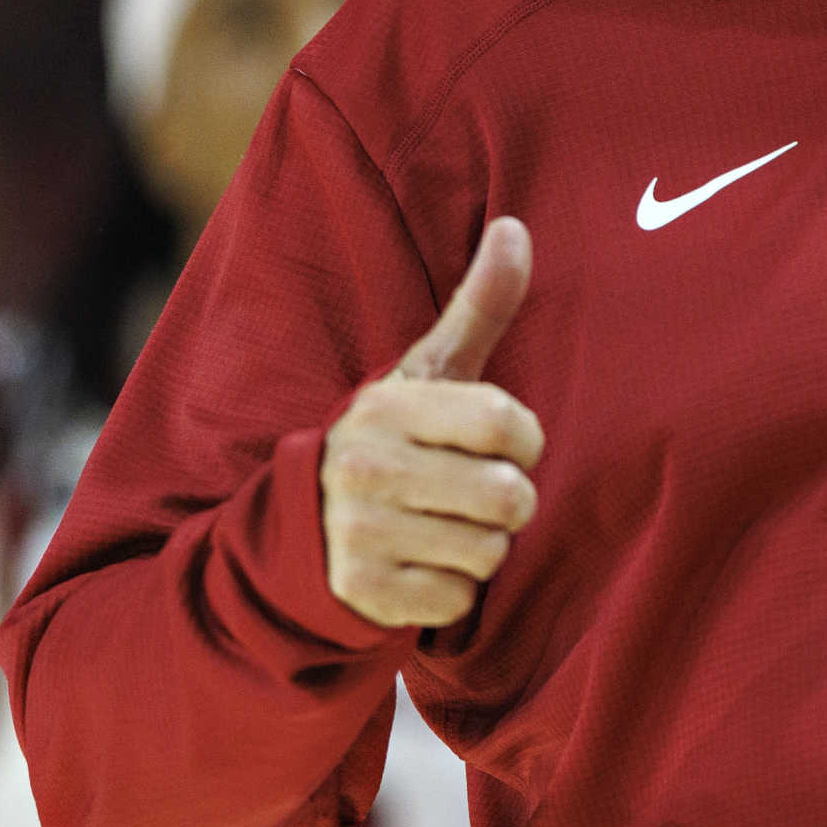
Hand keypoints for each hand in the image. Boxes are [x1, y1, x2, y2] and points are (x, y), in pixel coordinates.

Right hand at [320, 217, 542, 629]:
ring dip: (481, 547)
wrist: (301, 530)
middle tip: (475, 493)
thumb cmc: (393, 440)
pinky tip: (420, 564)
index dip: (525, 440)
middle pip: (509, 497)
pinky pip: (458, 599)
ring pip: (488, 553)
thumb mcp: (428, 372)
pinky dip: (452, 590)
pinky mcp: (361, 594)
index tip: (505, 444)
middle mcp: (365, 468)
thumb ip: (478, 305)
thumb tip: (516, 227)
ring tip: (443, 525)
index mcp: (388, 406)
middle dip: (509, 501)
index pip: (509, 425)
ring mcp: (358, 534)